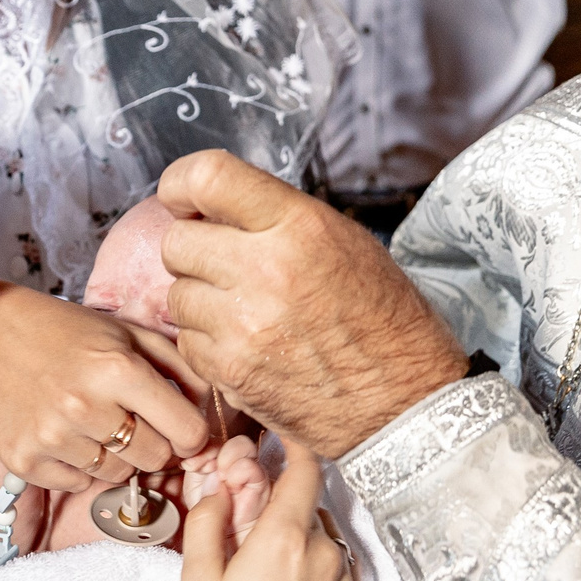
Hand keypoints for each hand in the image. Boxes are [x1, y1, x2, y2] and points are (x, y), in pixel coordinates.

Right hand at [0, 265, 210, 491]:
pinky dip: (82, 466)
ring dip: (117, 454)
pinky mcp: (26, 460)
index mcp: (119, 369)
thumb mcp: (132, 335)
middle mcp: (85, 406)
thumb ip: (182, 370)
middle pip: (156, 458)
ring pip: (118, 474)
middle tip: (134, 420)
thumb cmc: (72, 333)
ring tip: (96, 421)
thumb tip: (218, 414)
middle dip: (155, 444)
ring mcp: (52, 437)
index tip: (181, 425)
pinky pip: (80, 483)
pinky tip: (70, 433)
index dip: (191, 432)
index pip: (187, 432)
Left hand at [160, 153, 467, 458]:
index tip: (181, 197)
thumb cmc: (384, 321)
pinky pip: (187, 342)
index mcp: (300, 227)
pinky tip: (245, 346)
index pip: (208, 178)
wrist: (403, 403)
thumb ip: (278, 220)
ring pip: (177, 295)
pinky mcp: (230, 370)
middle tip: (222, 265)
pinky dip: (207, 344)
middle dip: (193, 251)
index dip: (181, 183)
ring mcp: (243, 325)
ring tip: (243, 312)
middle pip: (178, 242)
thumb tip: (218, 209)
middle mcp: (266, 269)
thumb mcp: (346, 244)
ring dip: (200, 301)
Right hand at [183, 441, 355, 580]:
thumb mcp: (198, 580)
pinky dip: (309, 566)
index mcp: (285, 537)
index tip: (280, 439)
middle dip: (278, 505)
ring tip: (261, 574)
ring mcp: (344, 579)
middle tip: (245, 526)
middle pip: (306, 504)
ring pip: (319, 536)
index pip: (304, 467)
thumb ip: (208, 521)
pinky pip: (330, 566)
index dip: (293, 446)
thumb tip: (221, 490)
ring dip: (294, 538)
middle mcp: (324, 551)